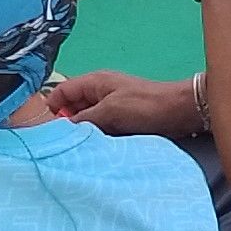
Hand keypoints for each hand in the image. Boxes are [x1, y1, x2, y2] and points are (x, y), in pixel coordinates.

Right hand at [45, 71, 199, 137]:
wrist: (179, 112)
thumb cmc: (145, 106)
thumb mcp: (110, 111)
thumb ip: (83, 119)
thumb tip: (62, 128)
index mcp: (94, 82)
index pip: (62, 91)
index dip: (53, 108)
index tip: (51, 130)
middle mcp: (99, 92)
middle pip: (72, 107)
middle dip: (68, 123)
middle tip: (67, 143)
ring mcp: (110, 106)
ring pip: (87, 120)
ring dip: (85, 132)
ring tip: (82, 147)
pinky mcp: (121, 119)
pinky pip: (101, 128)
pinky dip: (98, 136)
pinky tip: (98, 148)